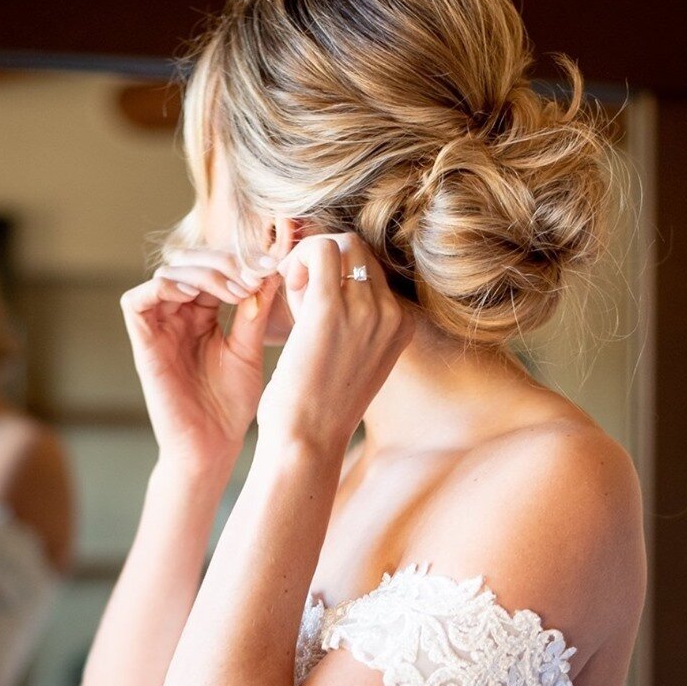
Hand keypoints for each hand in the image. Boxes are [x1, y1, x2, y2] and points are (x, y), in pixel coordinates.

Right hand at [120, 248, 278, 470]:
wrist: (212, 445)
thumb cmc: (230, 405)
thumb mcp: (249, 350)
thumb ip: (253, 311)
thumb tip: (267, 271)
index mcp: (204, 315)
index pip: (214, 268)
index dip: (240, 262)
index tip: (271, 268)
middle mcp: (179, 316)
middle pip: (190, 263)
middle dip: (223, 262)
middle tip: (251, 275)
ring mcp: (159, 327)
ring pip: (167, 273)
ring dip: (202, 273)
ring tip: (234, 290)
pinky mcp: (142, 343)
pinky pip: (137, 300)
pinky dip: (164, 288)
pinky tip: (195, 297)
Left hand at [256, 234, 414, 450]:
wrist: (307, 442)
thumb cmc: (316, 409)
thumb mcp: (352, 361)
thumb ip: (353, 322)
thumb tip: (325, 281)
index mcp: (401, 325)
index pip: (371, 270)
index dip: (337, 278)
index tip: (311, 307)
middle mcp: (392, 313)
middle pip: (358, 250)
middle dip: (323, 263)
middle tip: (297, 299)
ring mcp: (367, 310)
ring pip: (339, 244)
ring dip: (308, 262)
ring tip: (292, 300)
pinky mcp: (331, 309)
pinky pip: (319, 249)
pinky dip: (296, 260)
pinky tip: (284, 291)